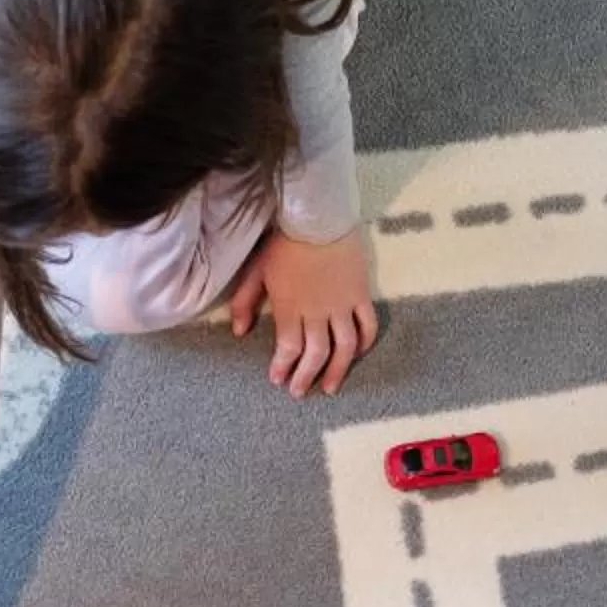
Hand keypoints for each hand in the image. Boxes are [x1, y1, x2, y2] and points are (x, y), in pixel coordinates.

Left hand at [228, 227, 379, 397]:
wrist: (318, 214)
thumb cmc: (284, 241)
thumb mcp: (257, 269)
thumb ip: (246, 302)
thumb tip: (239, 332)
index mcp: (291, 307)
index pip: (289, 348)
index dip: (283, 367)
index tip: (277, 379)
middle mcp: (319, 311)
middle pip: (316, 353)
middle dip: (306, 376)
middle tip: (299, 392)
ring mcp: (343, 304)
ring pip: (345, 347)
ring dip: (337, 370)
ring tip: (329, 387)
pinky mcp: (361, 294)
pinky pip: (367, 325)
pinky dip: (365, 342)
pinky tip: (357, 353)